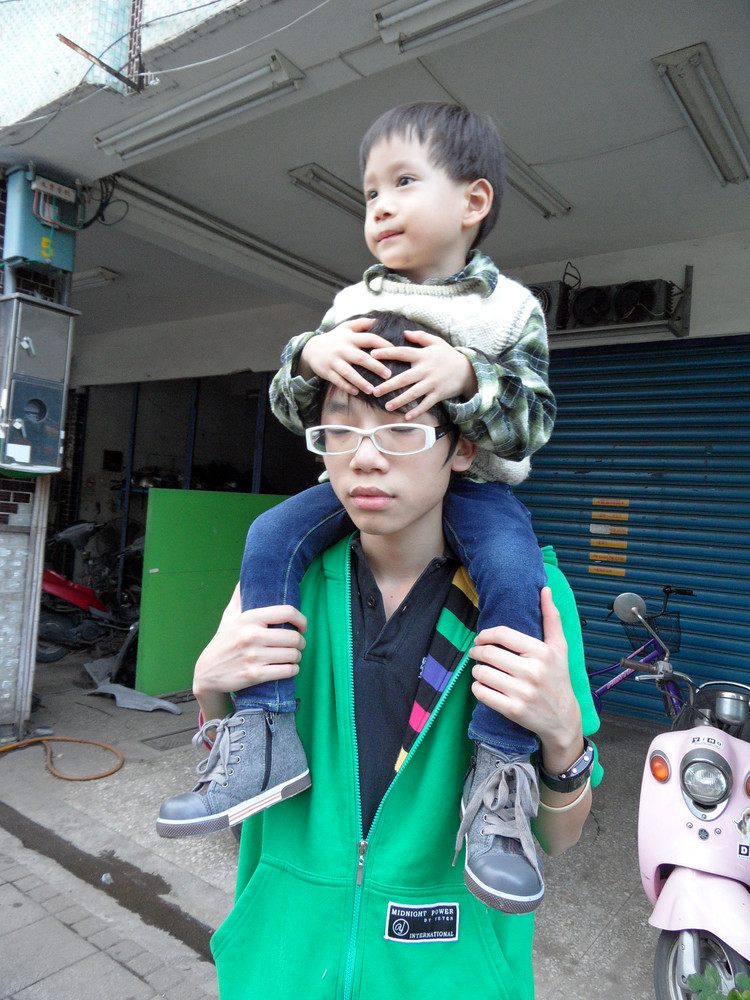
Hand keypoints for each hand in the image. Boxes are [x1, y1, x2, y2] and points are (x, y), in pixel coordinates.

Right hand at [192, 585, 306, 718]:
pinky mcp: (254, 675)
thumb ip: (240, 596)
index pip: (287, 612)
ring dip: (298, 657)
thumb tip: (246, 576)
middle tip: (299, 644)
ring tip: (294, 656)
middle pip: (294, 637)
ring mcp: (253, 657)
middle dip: (301, 642)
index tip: (302, 626)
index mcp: (248, 618)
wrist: (207, 672)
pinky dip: (293, 670)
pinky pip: (287, 671)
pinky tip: (290, 667)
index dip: (301, 619)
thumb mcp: (229, 616)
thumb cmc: (224, 641)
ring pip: (292, 655)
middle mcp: (251, 636)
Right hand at [299, 317, 393, 394]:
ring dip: (360, 381)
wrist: (311, 349)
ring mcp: (334, 360)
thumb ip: (361, 324)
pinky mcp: (326, 371)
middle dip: (375, 366)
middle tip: (388, 375)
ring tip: (372, 390)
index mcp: (350, 337)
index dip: (382, 344)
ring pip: (348, 372)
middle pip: (360, 357)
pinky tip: (356, 392)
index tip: (395, 352)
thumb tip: (378, 320)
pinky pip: (337, 380)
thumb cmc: (334, 339)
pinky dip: (346, 386)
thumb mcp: (345, 327)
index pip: (369, 339)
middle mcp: (342, 348)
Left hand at [370, 330, 476, 417]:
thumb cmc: (448, 355)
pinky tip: (407, 417)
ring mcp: (432, 383)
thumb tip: (404, 332)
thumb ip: (420, 337)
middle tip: (375, 391)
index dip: (387, 353)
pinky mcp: (438, 394)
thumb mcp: (436, 342)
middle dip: (388, 385)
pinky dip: (417, 411)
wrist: (468, 370)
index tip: (372, 355)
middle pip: (404, 378)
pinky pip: (426, 404)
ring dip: (400, 401)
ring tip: (387, 407)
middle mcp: (426, 369)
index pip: (402, 352)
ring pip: (413, 393)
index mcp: (423, 355)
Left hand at [470, 587, 582, 773]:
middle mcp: (532, 671)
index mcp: (542, 652)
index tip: (481, 639)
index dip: (485, 635)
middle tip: (477, 654)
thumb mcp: (559, 648)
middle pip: (488, 653)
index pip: (502, 634)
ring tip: (482, 671)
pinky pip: (481, 692)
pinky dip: (478, 687)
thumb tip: (545, 588)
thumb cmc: (558, 678)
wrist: (563, 718)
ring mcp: (522, 692)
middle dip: (477, 652)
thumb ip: (551, 617)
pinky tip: (485, 686)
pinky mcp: (512, 710)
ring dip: (477, 670)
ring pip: (481, 672)